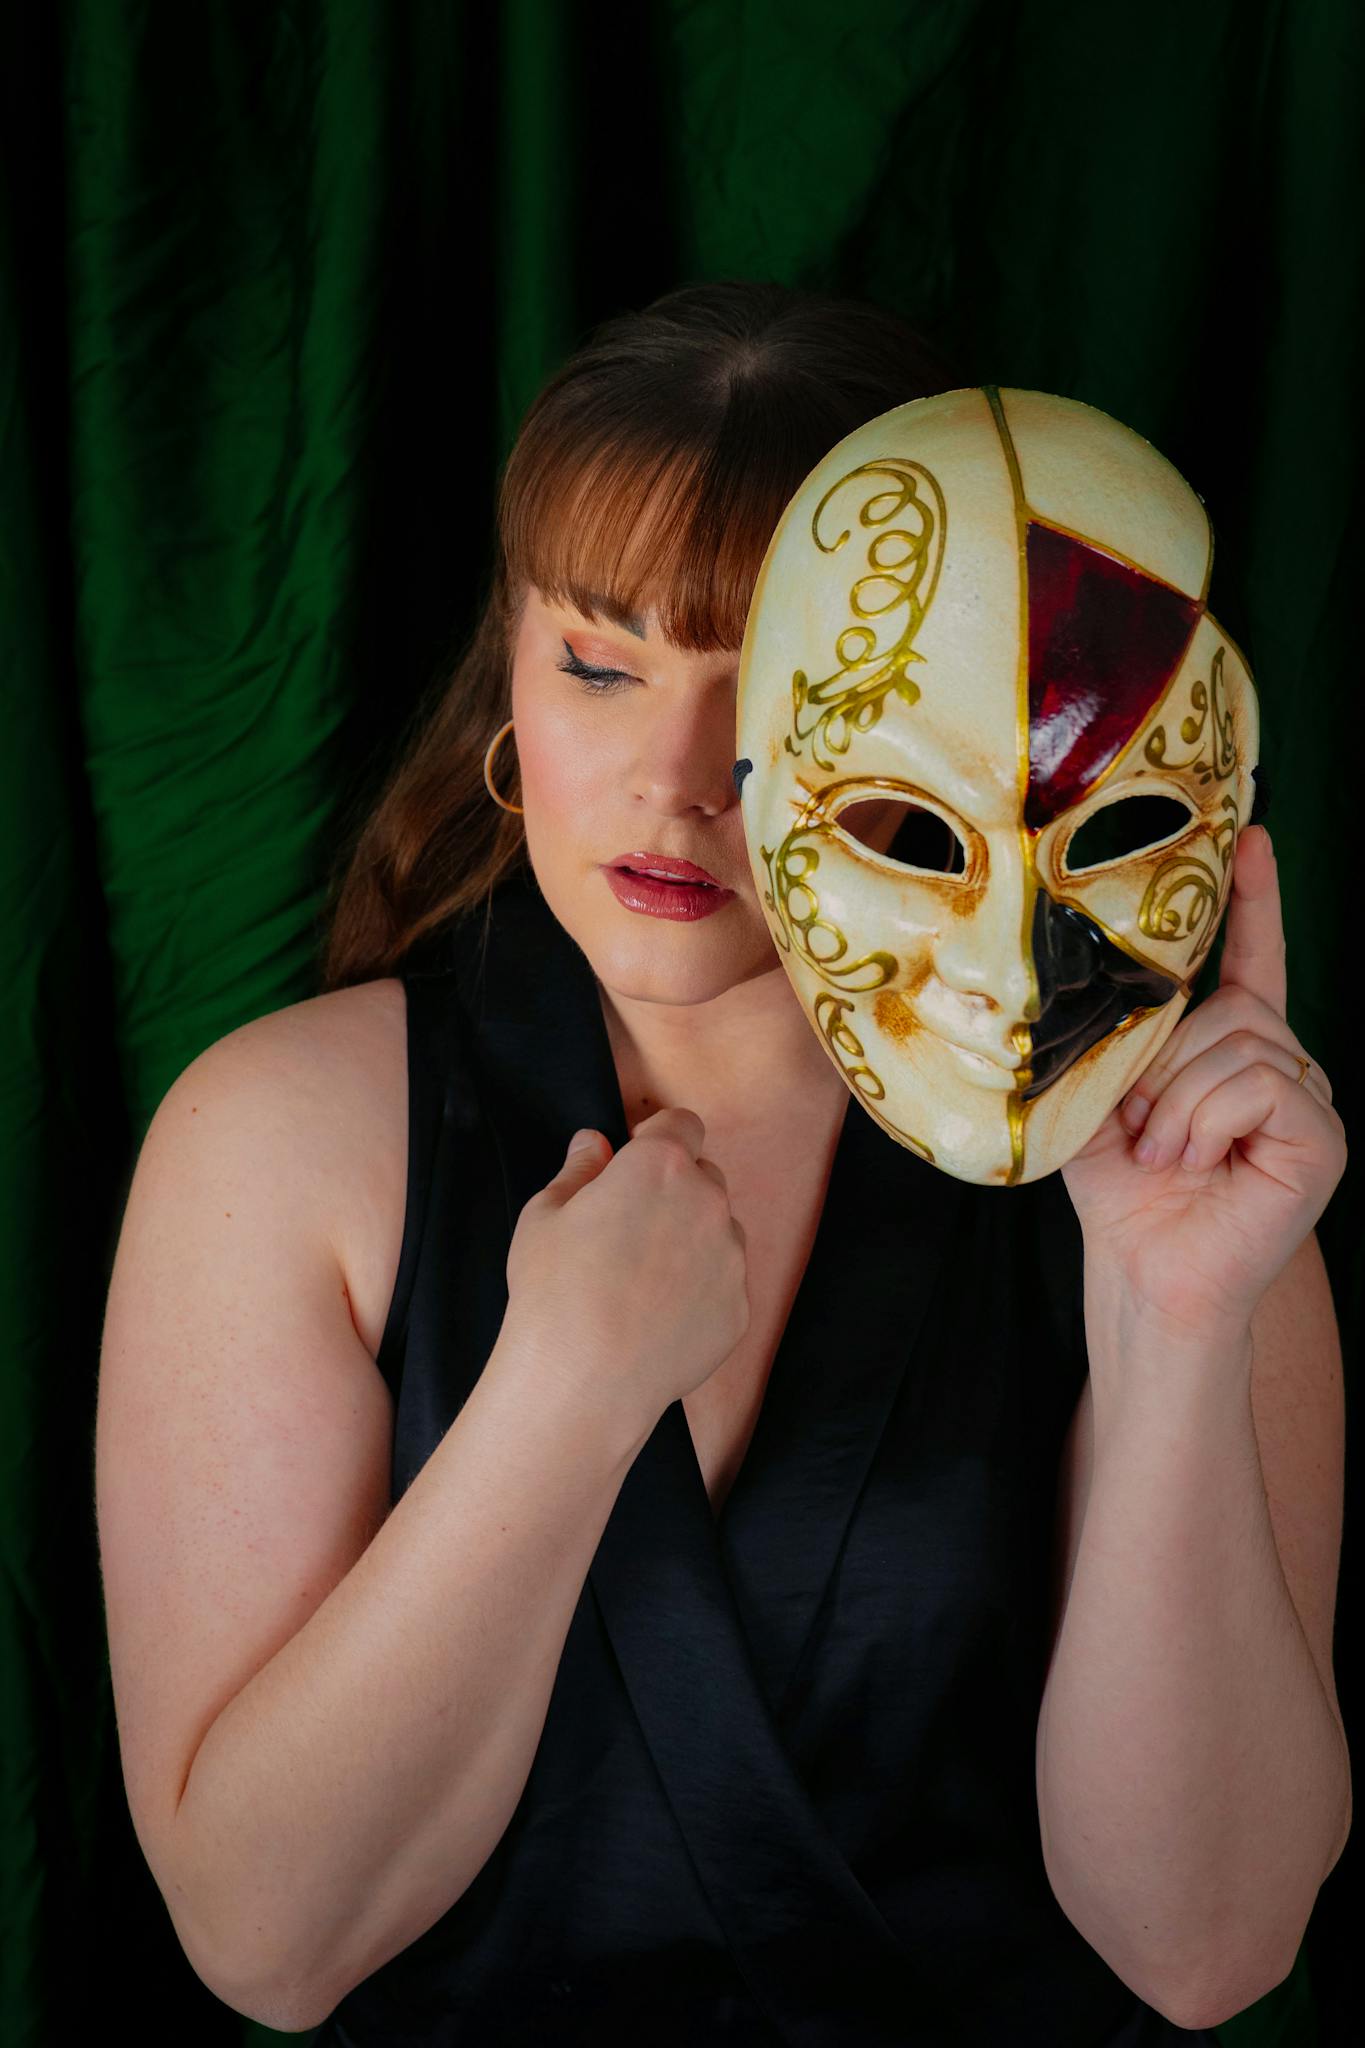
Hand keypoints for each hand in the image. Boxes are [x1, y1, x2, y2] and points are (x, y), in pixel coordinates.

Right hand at [503, 1107, 750, 1431]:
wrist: (583, 1381)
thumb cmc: (555, 1292)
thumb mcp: (545, 1216)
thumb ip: (578, 1170)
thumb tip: (594, 1144)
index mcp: (660, 1165)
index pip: (683, 1125)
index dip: (659, 1137)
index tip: (636, 1160)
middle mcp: (708, 1202)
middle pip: (704, 1176)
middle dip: (675, 1190)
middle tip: (630, 1228)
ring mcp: (730, 1257)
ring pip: (718, 1231)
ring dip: (691, 1240)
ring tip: (642, 1280)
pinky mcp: (739, 1307)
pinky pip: (724, 1283)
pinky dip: (699, 1291)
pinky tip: (657, 1316)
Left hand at [1059, 825, 1346, 1339]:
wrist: (1143, 1271)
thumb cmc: (1119, 1190)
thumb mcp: (1097, 1095)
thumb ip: (1109, 1037)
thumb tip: (1086, 978)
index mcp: (1227, 1047)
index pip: (1250, 960)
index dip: (1254, 900)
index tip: (1250, 835)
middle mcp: (1279, 1063)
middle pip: (1228, 1007)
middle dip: (1163, 1066)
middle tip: (1141, 1130)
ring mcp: (1308, 1099)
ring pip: (1240, 1042)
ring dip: (1178, 1101)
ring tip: (1165, 1155)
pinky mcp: (1323, 1137)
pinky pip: (1259, 1082)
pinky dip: (1208, 1118)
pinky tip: (1196, 1162)